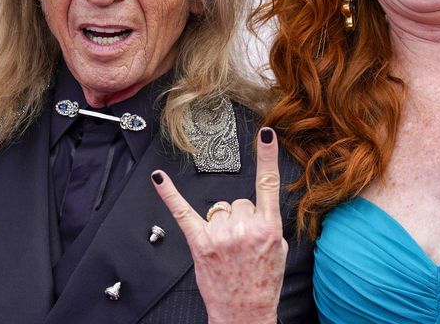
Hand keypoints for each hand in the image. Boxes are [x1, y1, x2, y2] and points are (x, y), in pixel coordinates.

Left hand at [151, 127, 286, 323]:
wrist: (245, 314)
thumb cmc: (262, 284)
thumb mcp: (279, 252)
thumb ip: (268, 224)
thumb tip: (256, 209)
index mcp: (268, 228)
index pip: (268, 184)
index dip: (268, 157)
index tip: (267, 134)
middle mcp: (244, 228)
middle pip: (238, 201)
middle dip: (240, 218)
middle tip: (242, 243)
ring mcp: (220, 236)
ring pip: (218, 209)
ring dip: (221, 225)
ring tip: (227, 249)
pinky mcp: (200, 243)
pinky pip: (182, 213)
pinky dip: (169, 195)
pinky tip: (160, 179)